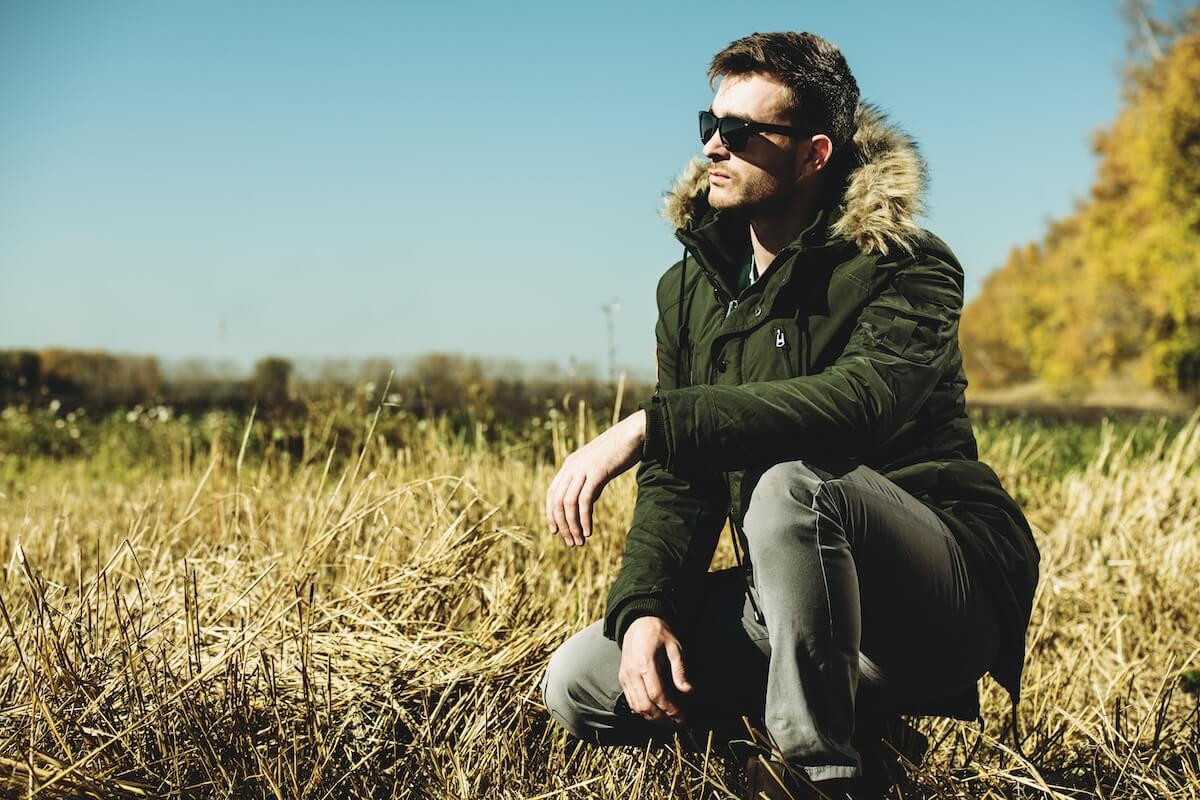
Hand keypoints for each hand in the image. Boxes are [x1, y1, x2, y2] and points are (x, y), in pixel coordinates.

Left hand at [545, 410, 644, 546]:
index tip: (556, 531)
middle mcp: (572, 466)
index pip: (552, 493)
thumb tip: (586, 503)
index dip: (551, 514)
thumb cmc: (620, 451)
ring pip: (568, 503)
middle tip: (570, 543)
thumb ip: (590, 484)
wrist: (634, 433)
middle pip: (557, 501)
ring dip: (572, 526)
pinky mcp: (596, 472)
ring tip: (579, 541)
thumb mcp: (599, 468)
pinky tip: (588, 531)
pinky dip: (584, 519)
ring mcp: (583, 468)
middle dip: (562, 525)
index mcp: (570, 464)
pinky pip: (585, 500)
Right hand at [619, 616, 692, 726]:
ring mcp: (625, 677)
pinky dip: (643, 712)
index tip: (683, 718)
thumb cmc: (659, 634)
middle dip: (663, 720)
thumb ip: (680, 670)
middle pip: (645, 706)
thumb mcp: (675, 648)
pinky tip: (655, 714)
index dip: (671, 710)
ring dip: (653, 719)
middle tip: (678, 724)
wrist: (638, 623)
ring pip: (636, 707)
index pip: (658, 695)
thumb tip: (688, 691)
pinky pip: (630, 701)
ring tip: (669, 722)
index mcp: (645, 664)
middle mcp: (632, 673)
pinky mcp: (622, 679)